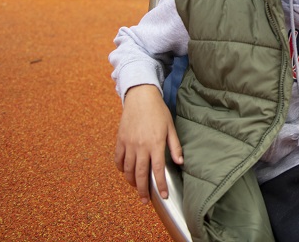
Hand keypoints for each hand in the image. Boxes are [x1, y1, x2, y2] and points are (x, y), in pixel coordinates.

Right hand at [114, 85, 183, 203]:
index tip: (163, 196)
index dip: (160, 185)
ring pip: (127, 170)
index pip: (157, 170)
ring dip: (131, 181)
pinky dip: (120, 169)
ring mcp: (128, 144)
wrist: (141, 97)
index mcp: (155, 144)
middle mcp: (140, 146)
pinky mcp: (120, 140)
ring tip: (137, 188)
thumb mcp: (171, 127)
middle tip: (145, 201)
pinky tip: (125, 173)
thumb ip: (175, 146)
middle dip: (143, 190)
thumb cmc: (158, 112)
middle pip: (140, 174)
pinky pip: (118, 159)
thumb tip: (180, 162)